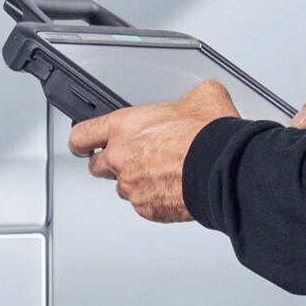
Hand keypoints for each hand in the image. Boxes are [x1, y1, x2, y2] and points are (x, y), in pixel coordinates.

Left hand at [67, 79, 236, 222]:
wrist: (224, 170)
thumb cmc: (211, 136)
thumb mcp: (202, 96)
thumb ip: (187, 98)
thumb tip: (198, 98)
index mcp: (125, 126)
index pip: (82, 135)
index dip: (80, 141)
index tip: (81, 145)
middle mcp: (121, 158)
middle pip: (97, 166)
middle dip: (109, 163)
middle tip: (129, 159)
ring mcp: (132, 186)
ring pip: (122, 187)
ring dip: (134, 181)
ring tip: (160, 173)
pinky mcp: (147, 209)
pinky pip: (143, 204)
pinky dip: (154, 198)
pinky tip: (173, 187)